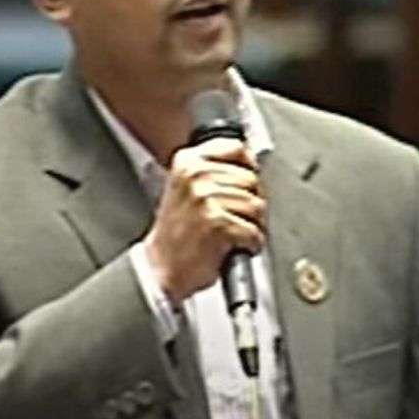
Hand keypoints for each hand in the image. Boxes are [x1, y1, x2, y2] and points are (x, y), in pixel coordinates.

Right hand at [145, 137, 265, 301]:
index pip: (236, 149)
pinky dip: (251, 245)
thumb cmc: (176, 235)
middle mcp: (196, 176)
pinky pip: (254, 232)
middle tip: (236, 220)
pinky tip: (233, 247)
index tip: (245, 185)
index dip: (248, 170)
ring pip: (257, 207)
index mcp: (188, 162)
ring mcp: (206, 199)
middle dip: (252, 205)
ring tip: (233, 235)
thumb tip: (252, 166)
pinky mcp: (217, 223)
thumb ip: (214, 172)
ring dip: (253, 227)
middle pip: (252, 180)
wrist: (160, 269)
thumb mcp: (186, 189)